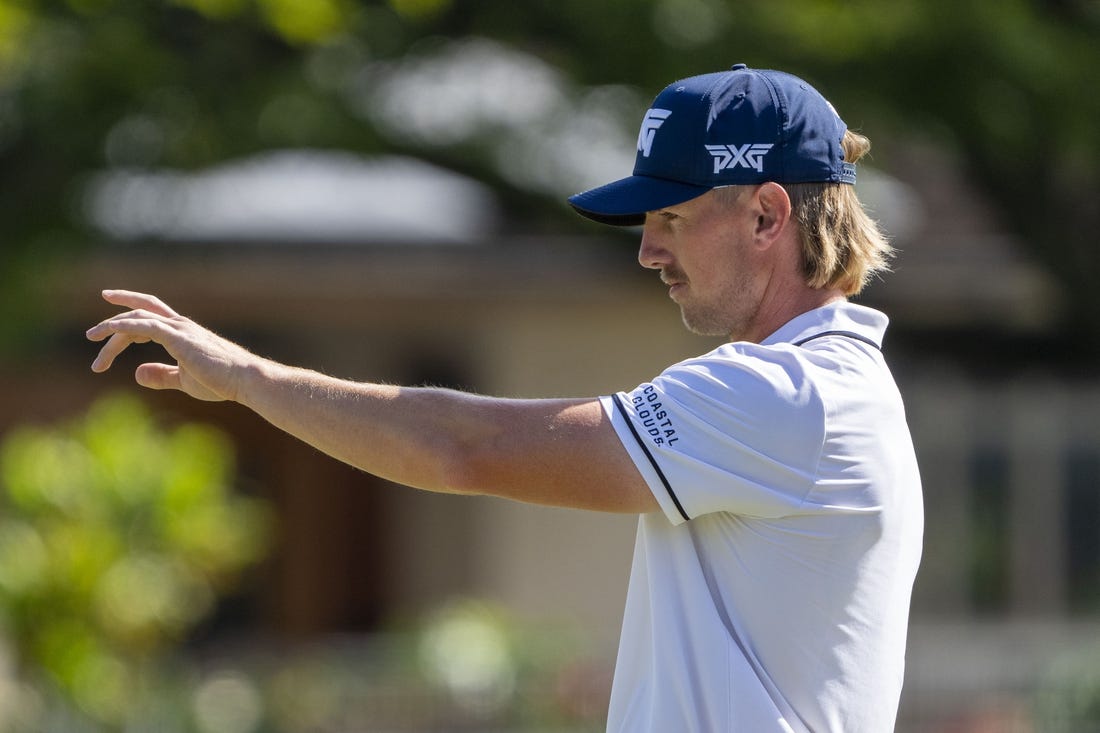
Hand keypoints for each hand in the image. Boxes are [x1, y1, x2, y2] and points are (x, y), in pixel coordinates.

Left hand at [86, 290, 253, 402]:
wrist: (244, 380)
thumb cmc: (222, 381)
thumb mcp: (185, 380)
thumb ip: (161, 375)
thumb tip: (137, 373)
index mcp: (183, 334)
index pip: (150, 316)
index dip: (128, 316)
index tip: (108, 323)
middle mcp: (179, 326)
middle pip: (139, 313)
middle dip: (113, 320)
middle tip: (92, 335)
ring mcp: (178, 329)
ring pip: (137, 319)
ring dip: (112, 328)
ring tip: (93, 339)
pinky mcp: (177, 336)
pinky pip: (143, 325)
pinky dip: (123, 325)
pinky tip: (108, 331)